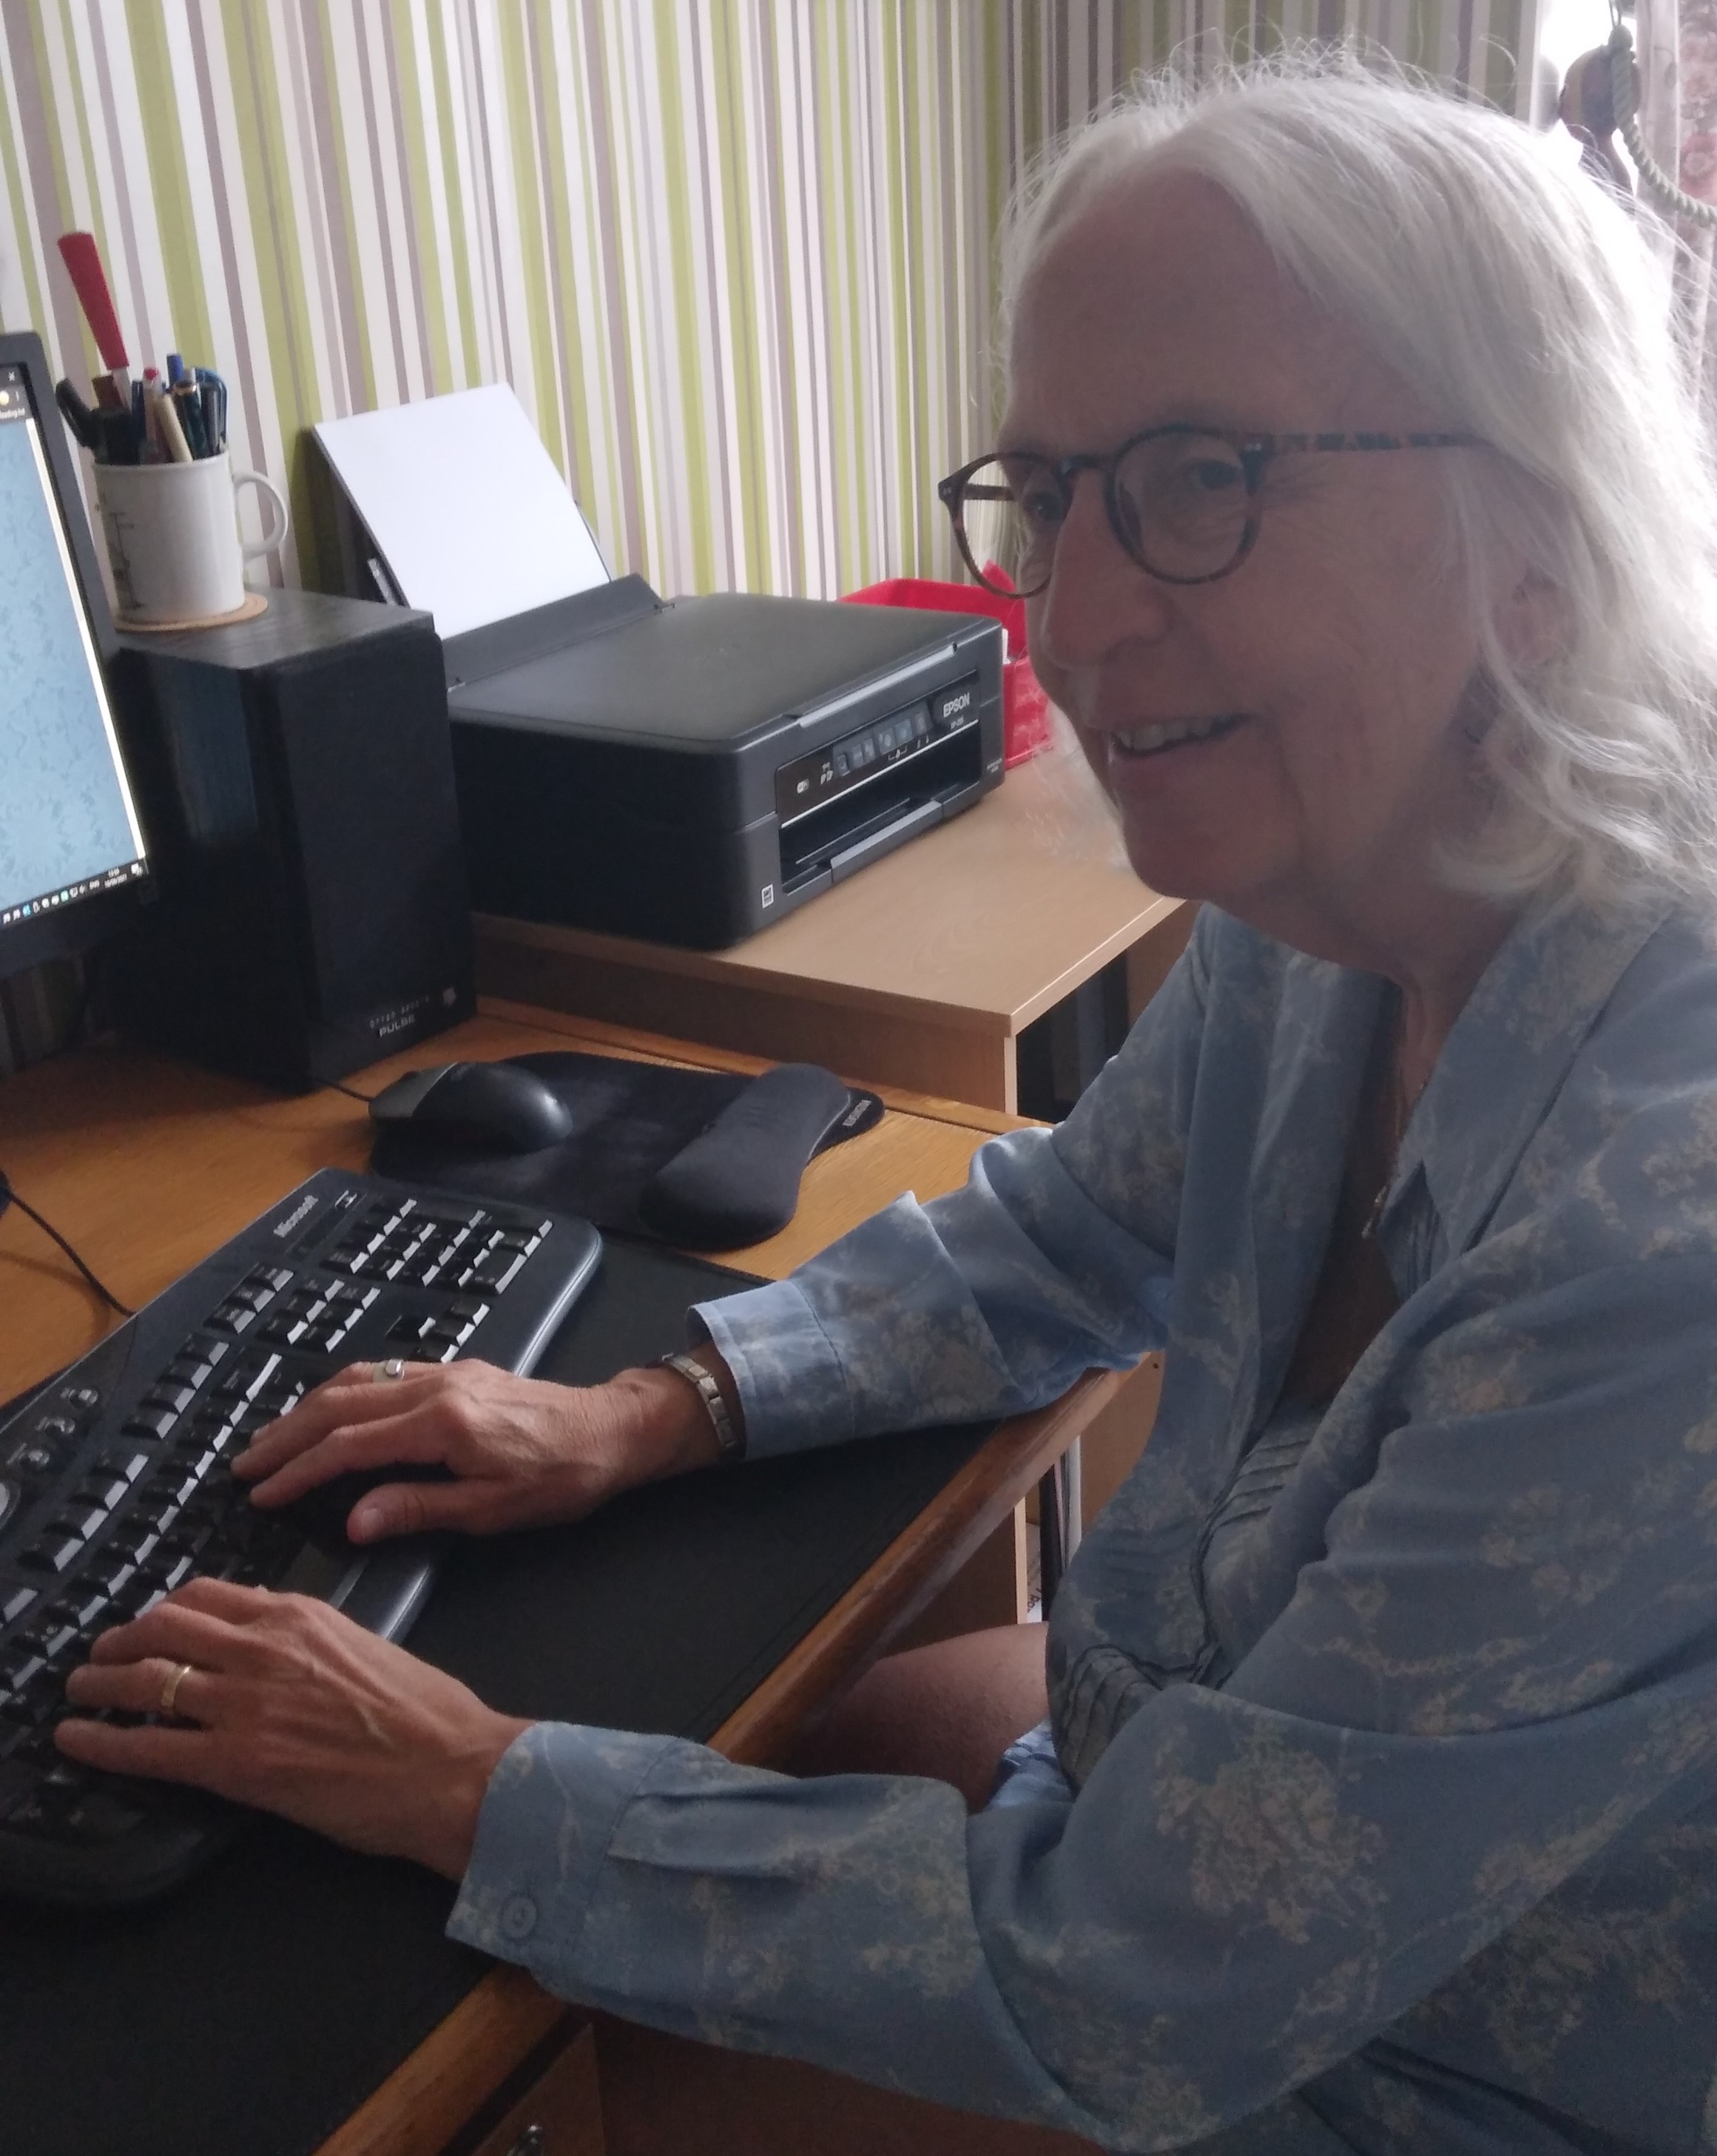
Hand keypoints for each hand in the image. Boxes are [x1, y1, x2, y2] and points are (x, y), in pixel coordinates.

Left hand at [55, 1578, 526, 1878]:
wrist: (450, 1766)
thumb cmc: (428, 1715)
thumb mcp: (368, 1644)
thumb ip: (314, 1639)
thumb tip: (278, 1645)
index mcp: (300, 1616)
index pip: (209, 1595)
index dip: (168, 1608)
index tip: (154, 1621)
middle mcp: (264, 1649)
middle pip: (165, 1628)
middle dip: (122, 1638)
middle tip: (102, 1653)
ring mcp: (245, 1705)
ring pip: (147, 1678)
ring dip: (101, 1682)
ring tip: (81, 1689)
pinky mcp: (235, 1764)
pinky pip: (148, 1747)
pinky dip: (101, 1742)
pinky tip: (78, 1741)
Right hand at [232, 1357, 726, 1542]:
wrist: (614, 1430)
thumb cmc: (562, 1477)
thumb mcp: (491, 1510)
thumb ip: (417, 1509)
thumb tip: (353, 1520)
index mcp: (441, 1423)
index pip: (348, 1446)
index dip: (299, 1471)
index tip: (262, 1493)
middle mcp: (437, 1386)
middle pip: (339, 1402)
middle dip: (285, 1434)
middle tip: (244, 1464)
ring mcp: (447, 1372)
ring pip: (356, 1378)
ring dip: (306, 1407)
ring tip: (272, 1438)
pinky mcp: (458, 1370)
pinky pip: (384, 1371)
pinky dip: (343, 1389)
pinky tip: (328, 1407)